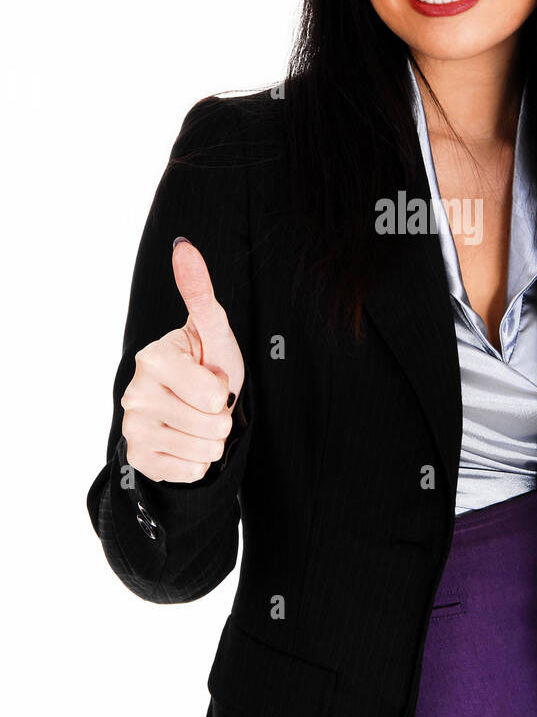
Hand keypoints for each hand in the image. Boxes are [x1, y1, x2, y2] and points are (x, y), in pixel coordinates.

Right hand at [120, 238, 245, 482]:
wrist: (193, 409)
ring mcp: (133, 429)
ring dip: (213, 439)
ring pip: (205, 449)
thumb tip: (184, 246)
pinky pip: (192, 471)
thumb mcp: (213, 331)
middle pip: (212, 424)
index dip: (224, 388)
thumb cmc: (208, 365)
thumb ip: (199, 292)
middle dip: (221, 416)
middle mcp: (134, 393)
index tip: (211, 376)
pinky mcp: (139, 460)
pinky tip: (187, 441)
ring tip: (200, 421)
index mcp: (153, 358)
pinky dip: (199, 461)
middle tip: (207, 403)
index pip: (212, 392)